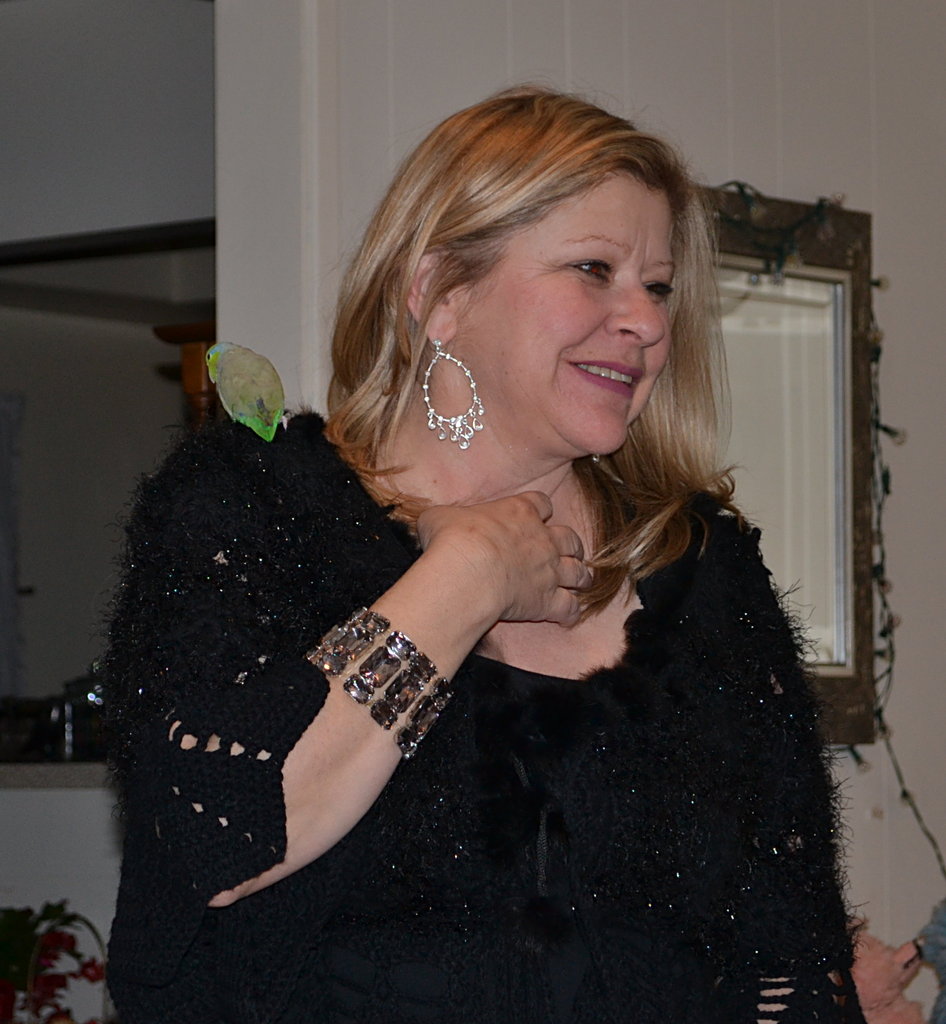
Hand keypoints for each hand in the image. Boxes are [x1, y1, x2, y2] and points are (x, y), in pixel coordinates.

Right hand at [416, 491, 591, 626]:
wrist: (467, 572)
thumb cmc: (451, 540)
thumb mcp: (439, 517)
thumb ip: (445, 517)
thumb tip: (435, 521)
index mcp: (519, 511)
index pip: (541, 502)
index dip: (541, 509)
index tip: (537, 515)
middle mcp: (542, 539)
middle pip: (569, 537)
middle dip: (571, 544)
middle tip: (567, 550)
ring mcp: (549, 570)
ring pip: (578, 571)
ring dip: (581, 576)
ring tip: (581, 581)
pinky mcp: (548, 601)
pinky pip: (570, 608)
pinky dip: (571, 613)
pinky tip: (569, 617)